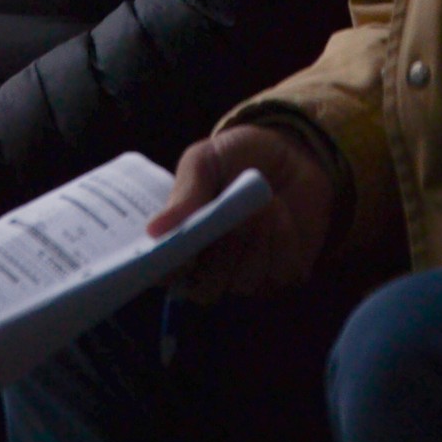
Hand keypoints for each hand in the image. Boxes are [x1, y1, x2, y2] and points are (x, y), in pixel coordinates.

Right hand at [147, 124, 335, 301]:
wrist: (287, 152)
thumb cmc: (236, 157)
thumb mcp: (205, 160)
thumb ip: (185, 193)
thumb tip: (154, 230)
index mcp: (180, 242)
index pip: (162, 275)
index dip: (168, 270)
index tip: (184, 251)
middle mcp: (210, 269)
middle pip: (205, 288)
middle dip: (222, 250)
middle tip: (233, 212)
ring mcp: (246, 276)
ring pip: (245, 281)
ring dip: (256, 237)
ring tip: (263, 200)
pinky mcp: (282, 275)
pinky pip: (280, 272)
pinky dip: (282, 239)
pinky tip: (282, 212)